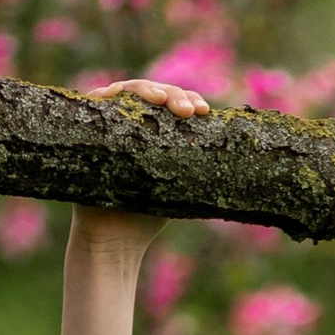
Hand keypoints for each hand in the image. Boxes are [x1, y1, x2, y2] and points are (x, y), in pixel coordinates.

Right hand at [63, 81, 211, 334]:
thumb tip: (248, 157)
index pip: (174, 104)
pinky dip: (110, 95)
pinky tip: (123, 96)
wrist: (115, 243)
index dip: (189, 100)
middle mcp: (132, 122)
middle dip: (174, 95)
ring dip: (147, 91)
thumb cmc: (150, 216)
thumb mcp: (182, 186)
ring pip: (127, 92)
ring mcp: (108, 122)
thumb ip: (200, 165)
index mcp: (157, 132)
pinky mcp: (86, 130)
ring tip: (165, 101)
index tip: (205, 112)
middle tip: (190, 110)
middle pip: (153, 93)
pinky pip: (96, 102)